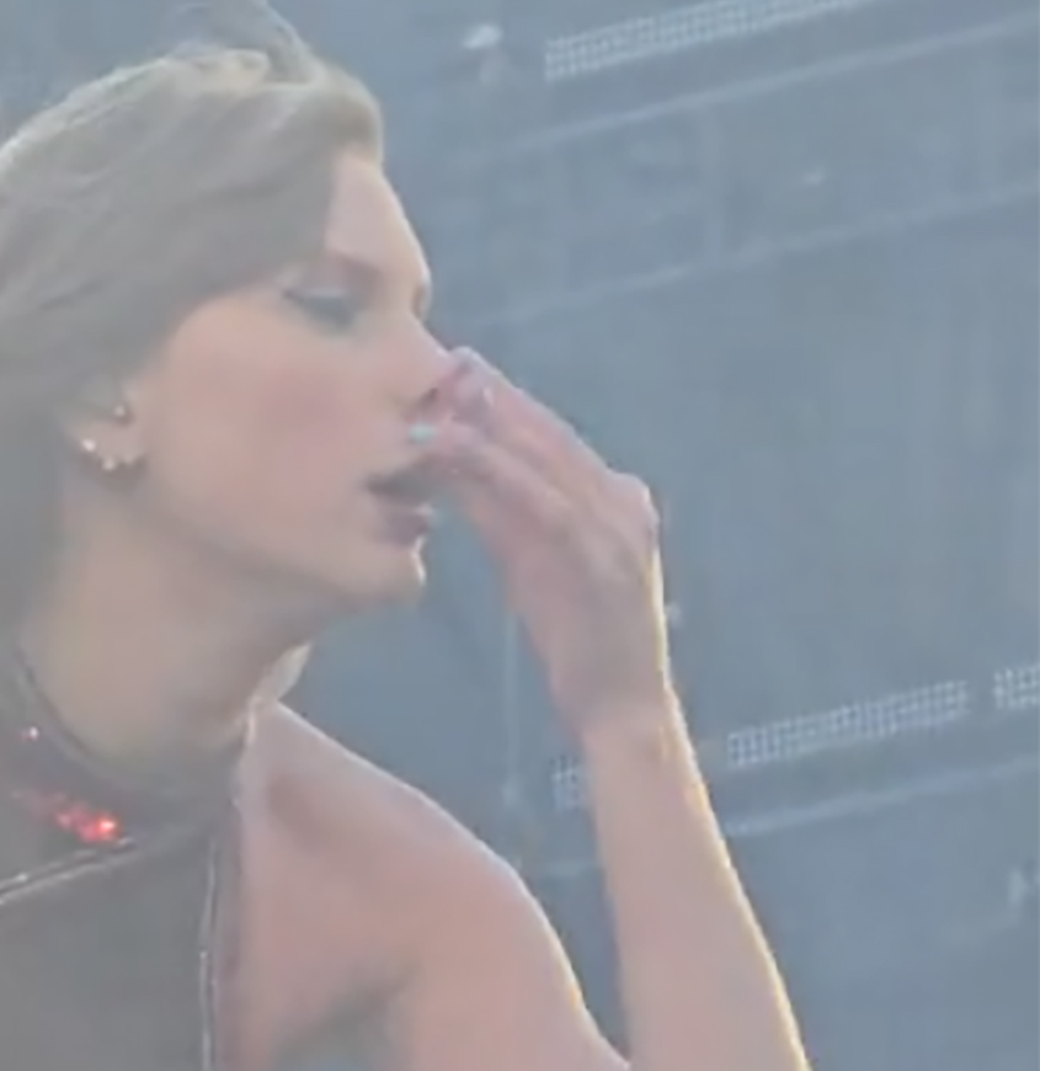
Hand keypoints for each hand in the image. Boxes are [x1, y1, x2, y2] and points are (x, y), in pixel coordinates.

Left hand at [417, 352, 673, 738]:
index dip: (506, 402)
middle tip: (448, 358)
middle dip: (499, 396)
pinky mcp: (605, 559)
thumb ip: (504, 518)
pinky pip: (544, 502)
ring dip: (494, 422)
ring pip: (548, 459)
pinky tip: (460, 449)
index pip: (553, 439)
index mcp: (616, 500)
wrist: (622, 712)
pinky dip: (500, 471)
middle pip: (551, 436)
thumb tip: (456, 473)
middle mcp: (624, 503)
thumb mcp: (534, 567)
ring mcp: (620, 528)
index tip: (458, 369)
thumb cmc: (578, 644)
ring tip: (445, 391)